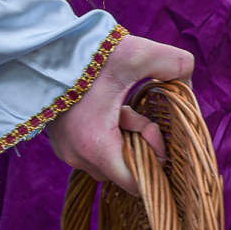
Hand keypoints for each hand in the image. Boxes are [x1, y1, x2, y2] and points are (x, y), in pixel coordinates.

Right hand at [49, 33, 193, 194]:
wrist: (43, 45)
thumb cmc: (89, 52)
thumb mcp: (139, 54)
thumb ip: (175, 65)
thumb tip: (188, 83)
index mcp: (95, 147)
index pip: (136, 184)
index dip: (153, 159)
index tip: (150, 127)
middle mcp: (77, 157)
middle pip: (124, 171)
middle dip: (137, 143)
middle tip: (131, 111)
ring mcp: (65, 151)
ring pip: (108, 160)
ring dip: (120, 137)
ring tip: (115, 107)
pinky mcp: (60, 141)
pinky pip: (92, 150)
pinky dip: (104, 134)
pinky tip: (102, 109)